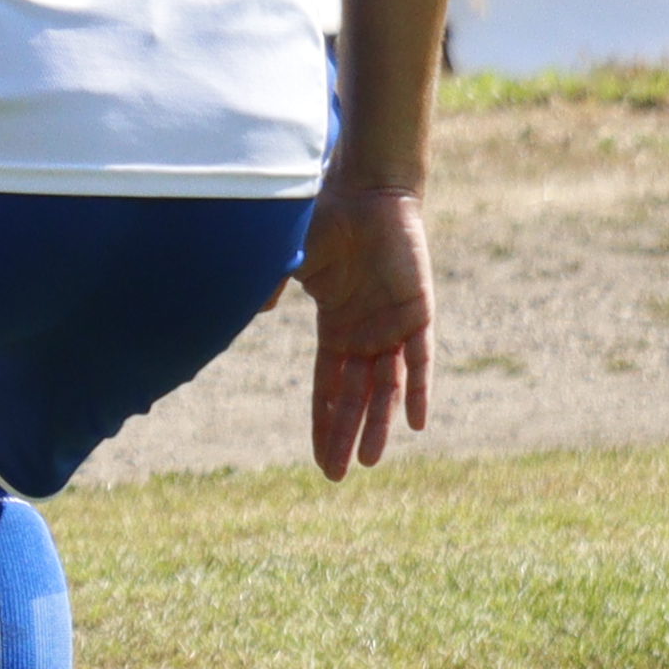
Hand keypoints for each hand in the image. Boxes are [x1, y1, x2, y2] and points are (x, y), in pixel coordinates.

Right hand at [292, 177, 431, 478]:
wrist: (367, 192)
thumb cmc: (325, 219)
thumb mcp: (288, 260)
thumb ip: (271, 287)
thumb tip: (249, 313)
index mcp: (336, 327)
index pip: (328, 385)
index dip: (323, 420)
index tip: (319, 458)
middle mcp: (366, 334)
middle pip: (355, 395)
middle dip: (346, 435)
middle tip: (338, 476)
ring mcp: (394, 326)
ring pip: (387, 386)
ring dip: (378, 423)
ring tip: (370, 460)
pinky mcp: (418, 313)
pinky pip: (420, 360)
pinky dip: (417, 390)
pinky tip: (414, 422)